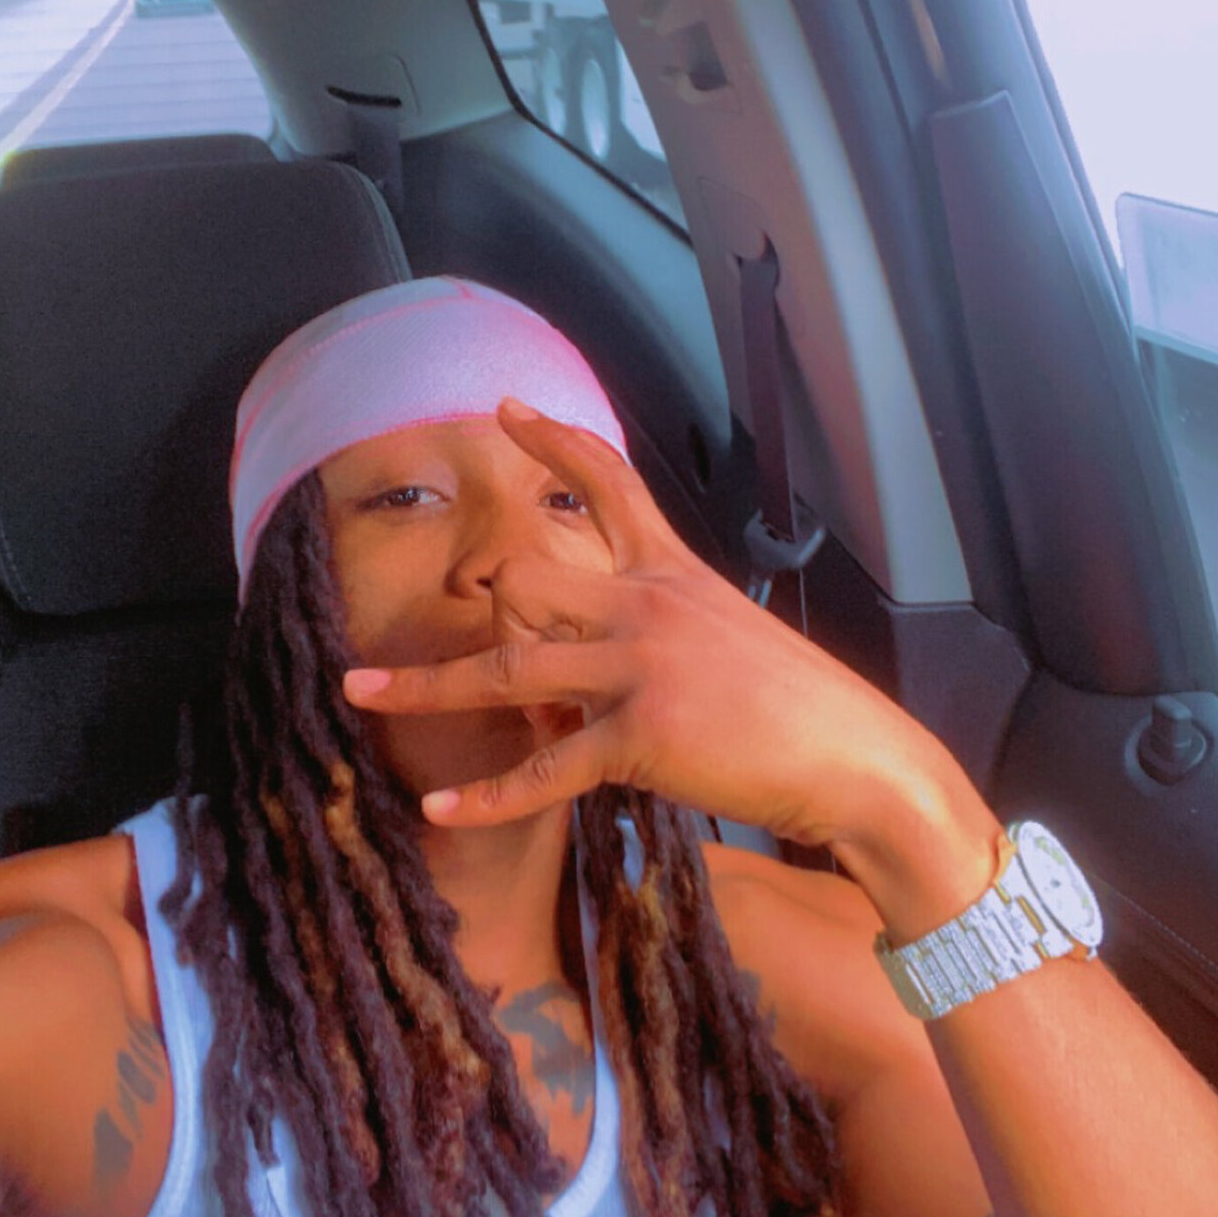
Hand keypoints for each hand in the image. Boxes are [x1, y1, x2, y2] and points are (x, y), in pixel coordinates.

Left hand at [342, 398, 962, 853]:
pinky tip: (440, 807)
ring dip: (426, 686)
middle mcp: (647, 605)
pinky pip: (543, 769)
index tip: (505, 409)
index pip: (608, 480)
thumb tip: (596, 678)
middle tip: (421, 645)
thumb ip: (664, 638)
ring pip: (509, 669)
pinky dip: (486, 795)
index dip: (552, 441)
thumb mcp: (735, 641)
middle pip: (526, 580)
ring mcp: (639, 668)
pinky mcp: (639, 737)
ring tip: (359, 692)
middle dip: (471, 613)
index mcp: (673, 574)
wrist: (858, 758)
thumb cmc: (806, 709)